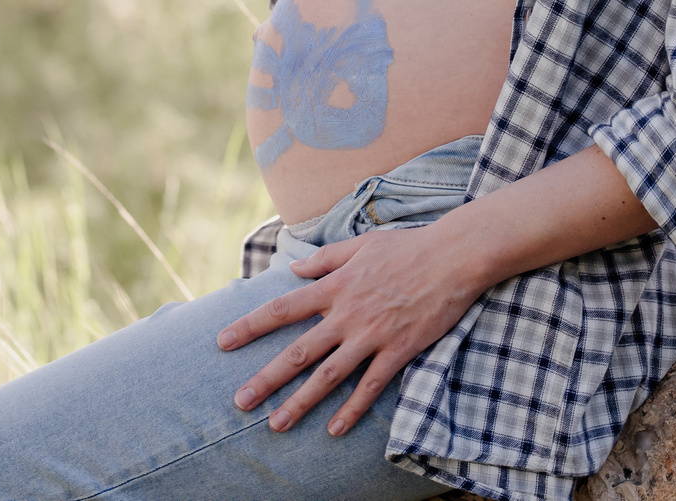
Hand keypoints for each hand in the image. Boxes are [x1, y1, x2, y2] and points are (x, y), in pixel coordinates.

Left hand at [215, 221, 487, 437]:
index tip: (222, 341)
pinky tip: (335, 430)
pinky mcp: (399, 351)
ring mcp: (372, 335)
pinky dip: (352, 409)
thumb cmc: (406, 246)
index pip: (282, 309)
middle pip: (299, 351)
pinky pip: (371, 386)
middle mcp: (347, 314)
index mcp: (334, 286)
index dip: (250, 326)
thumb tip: (295, 269)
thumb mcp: (359, 245)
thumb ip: (325, 259)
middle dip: (267, 378)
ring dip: (300, 402)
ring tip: (275, 424)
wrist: (452, 257)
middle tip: (239, 401)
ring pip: (329, 375)